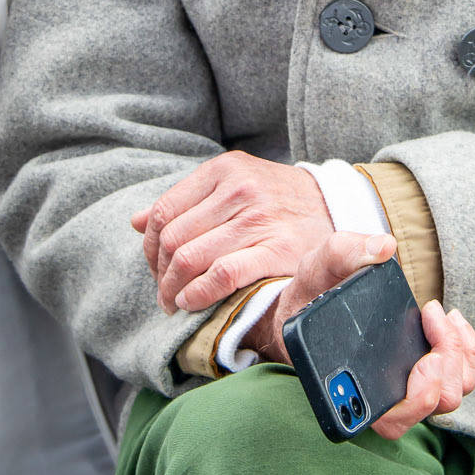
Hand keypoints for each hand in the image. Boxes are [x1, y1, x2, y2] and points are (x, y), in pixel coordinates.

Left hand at [132, 151, 331, 315]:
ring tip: (176, 303)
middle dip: (160, 274)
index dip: (150, 247)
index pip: (164, 211)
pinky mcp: (278, 248)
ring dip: (173, 289)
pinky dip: (199, 293)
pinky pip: (222, 275)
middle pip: (173, 238)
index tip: (156, 268)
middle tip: (164, 294)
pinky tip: (194, 302)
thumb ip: (187, 201)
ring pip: (190, 257)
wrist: (338, 207)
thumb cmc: (278, 201)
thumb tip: (136, 221)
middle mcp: (239, 189)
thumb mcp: (234, 184)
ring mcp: (258, 218)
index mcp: (223, 171)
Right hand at [245, 231, 474, 439]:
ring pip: (453, 393)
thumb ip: (346, 252)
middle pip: (436, 404)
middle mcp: (385, 396)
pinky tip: (449, 318)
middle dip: (447, 361)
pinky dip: (466, 348)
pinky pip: (461, 375)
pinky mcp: (426, 371)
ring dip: (459, 354)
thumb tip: (384, 248)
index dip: (418, 400)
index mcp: (354, 388)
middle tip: (432, 319)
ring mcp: (409, 385)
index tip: (425, 362)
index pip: (392, 422)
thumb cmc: (314, 290)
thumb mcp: (319, 265)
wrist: (313, 297)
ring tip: (439, 315)